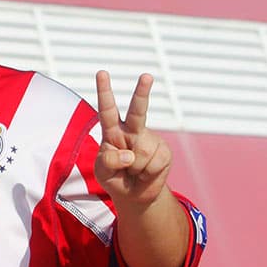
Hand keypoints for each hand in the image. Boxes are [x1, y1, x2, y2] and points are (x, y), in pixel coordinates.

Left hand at [94, 71, 171, 206]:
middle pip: (138, 112)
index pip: (107, 109)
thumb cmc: (113, 177)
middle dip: (142, 93)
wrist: (133, 194)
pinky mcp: (164, 152)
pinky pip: (154, 164)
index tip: (102, 72)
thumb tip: (129, 154)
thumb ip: (108, 161)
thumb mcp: (102, 171)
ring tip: (134, 171)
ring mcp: (150, 140)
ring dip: (135, 168)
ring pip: (141, 153)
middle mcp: (132, 131)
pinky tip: (145, 173)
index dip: (104, 91)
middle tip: (147, 76)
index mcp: (112, 131)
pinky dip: (147, 174)